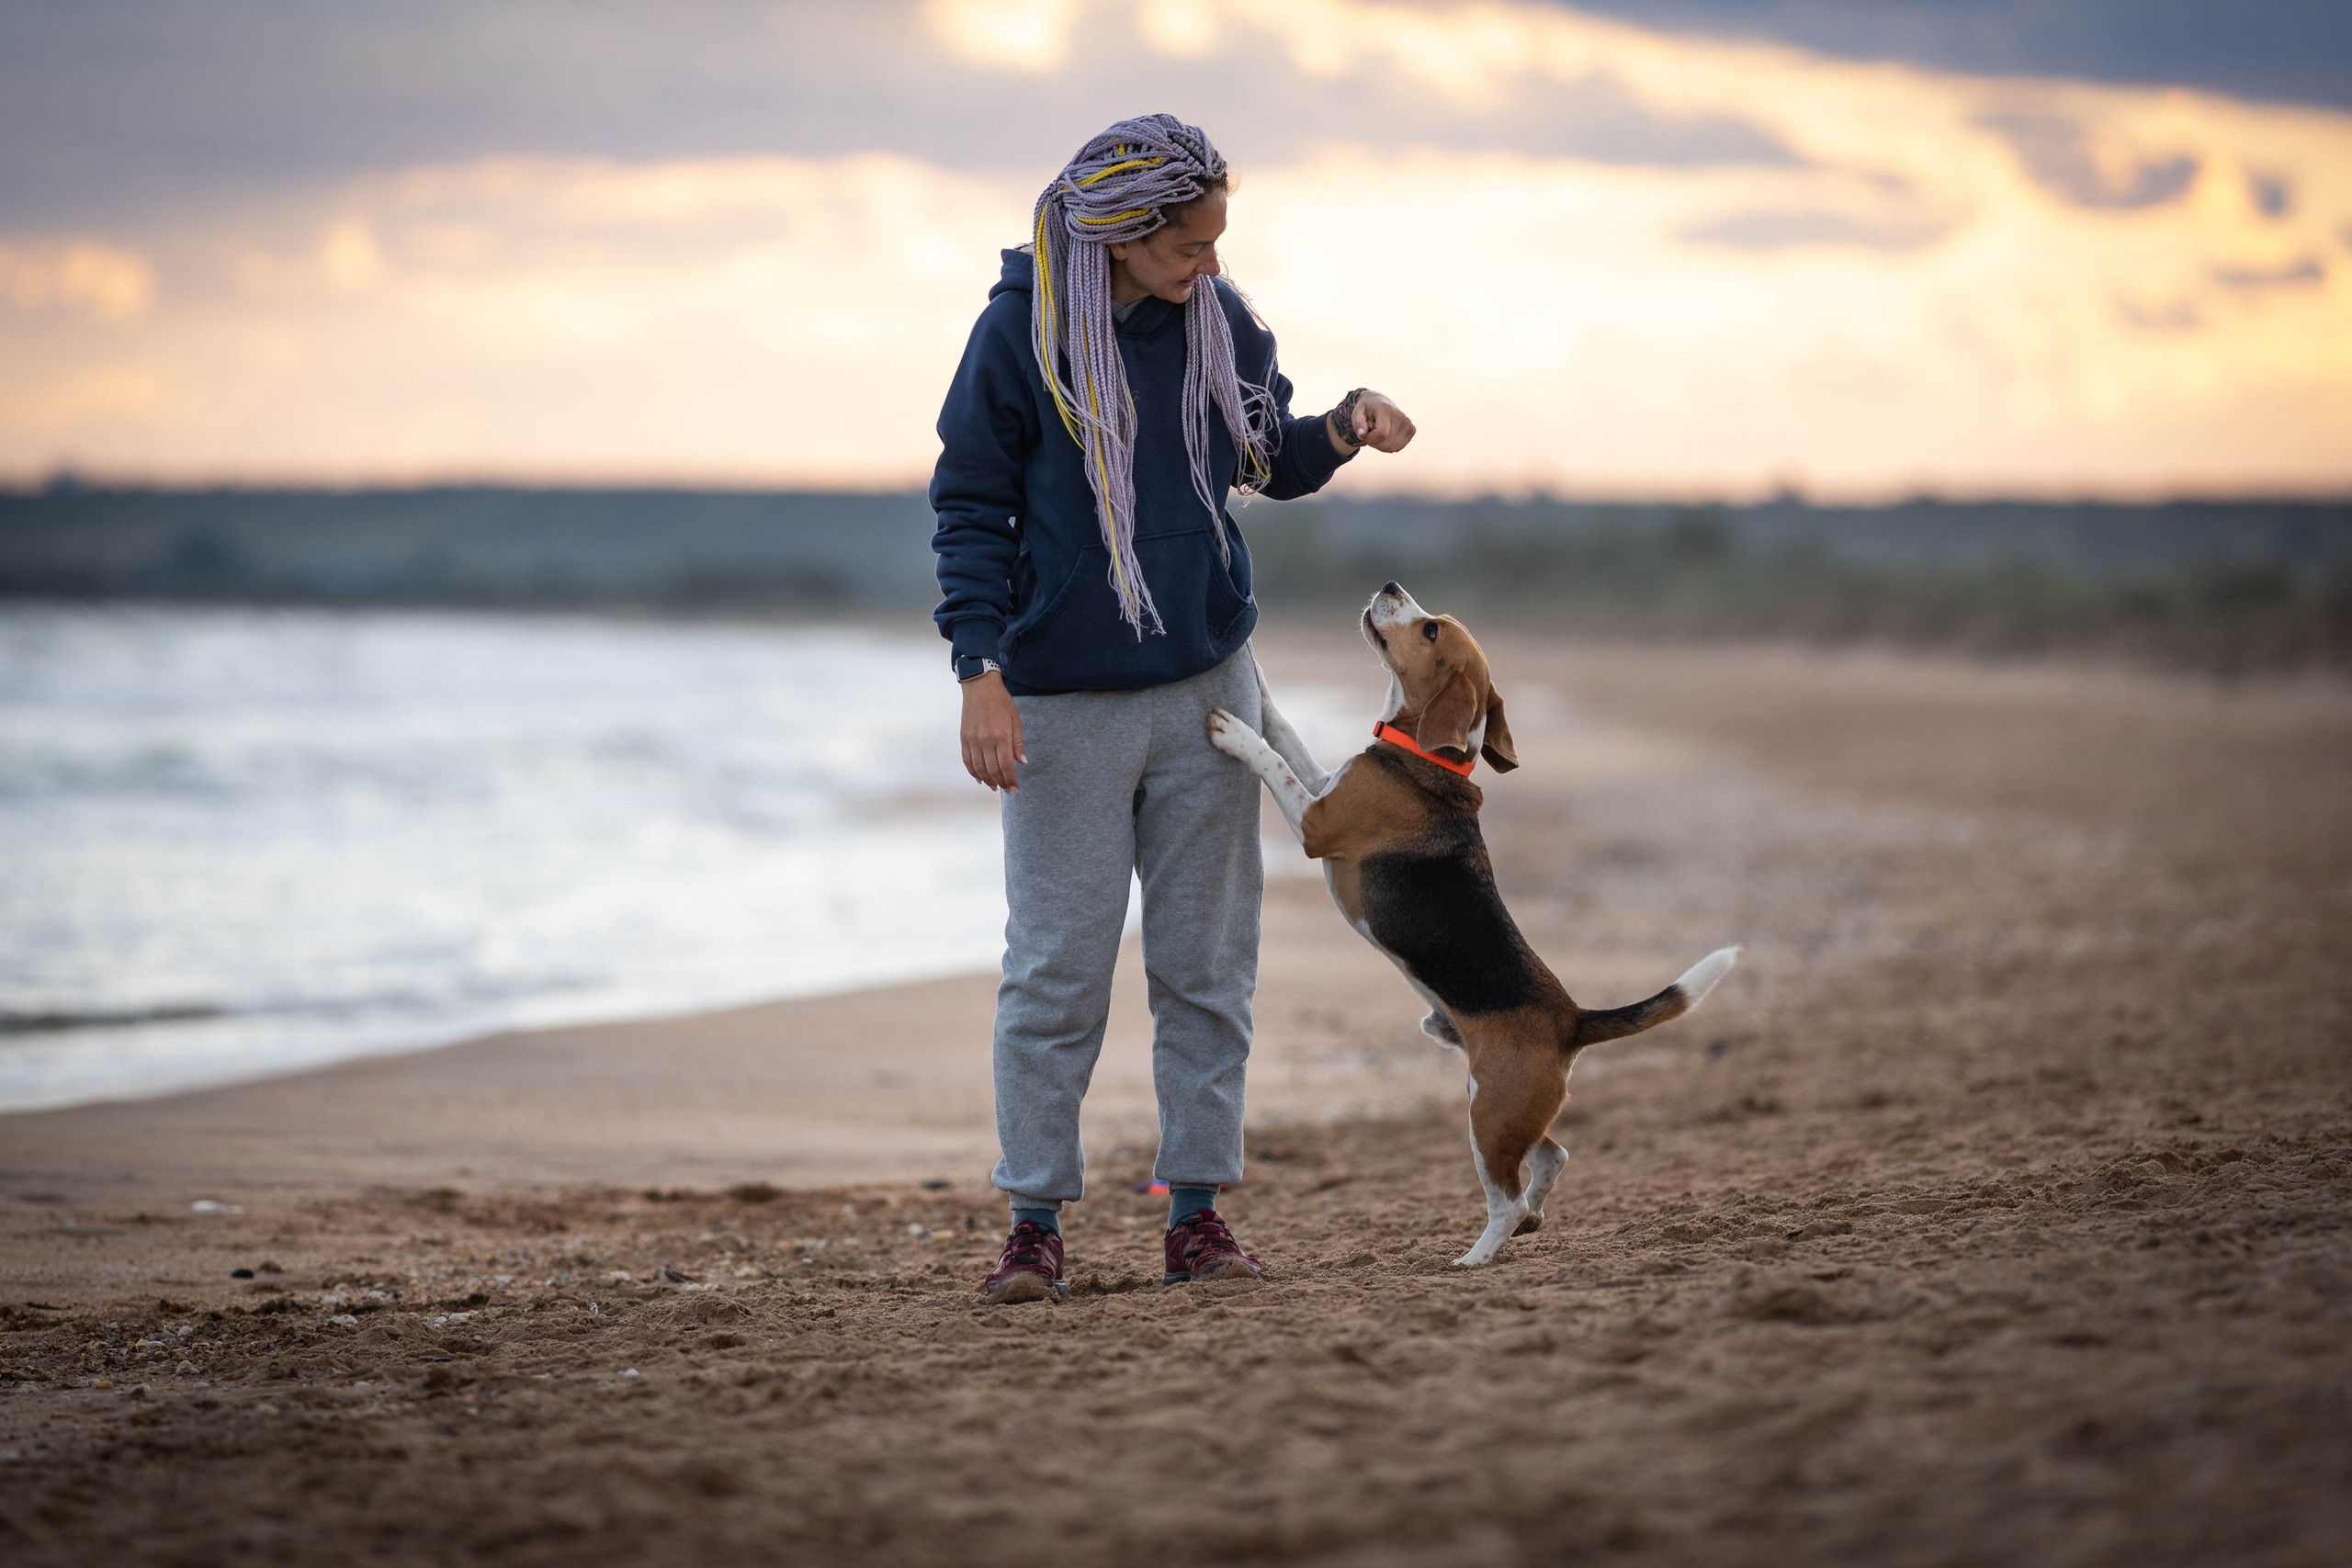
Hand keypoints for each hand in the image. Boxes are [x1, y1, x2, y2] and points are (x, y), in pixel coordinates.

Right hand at [959, 671, 1024, 791]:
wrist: (980, 687)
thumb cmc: (1001, 702)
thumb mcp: (1015, 720)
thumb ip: (1018, 743)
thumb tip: (1022, 762)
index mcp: (1001, 736)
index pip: (1006, 766)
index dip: (1010, 780)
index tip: (1015, 788)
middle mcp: (985, 740)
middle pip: (992, 770)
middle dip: (1001, 783)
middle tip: (1007, 790)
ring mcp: (972, 740)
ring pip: (978, 768)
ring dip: (987, 780)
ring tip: (994, 786)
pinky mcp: (964, 738)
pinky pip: (967, 760)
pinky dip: (973, 772)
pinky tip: (980, 778)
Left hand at [1328, 389, 1415, 455]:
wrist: (1379, 401)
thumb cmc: (1366, 408)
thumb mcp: (1356, 412)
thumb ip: (1357, 423)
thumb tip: (1362, 434)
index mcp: (1386, 409)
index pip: (1381, 434)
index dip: (1369, 439)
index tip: (1363, 433)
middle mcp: (1400, 416)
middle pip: (1386, 444)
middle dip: (1374, 443)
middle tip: (1370, 433)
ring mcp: (1408, 423)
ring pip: (1392, 448)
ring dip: (1380, 445)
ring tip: (1377, 432)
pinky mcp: (1412, 429)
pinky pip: (1397, 448)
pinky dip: (1389, 446)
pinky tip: (1385, 435)